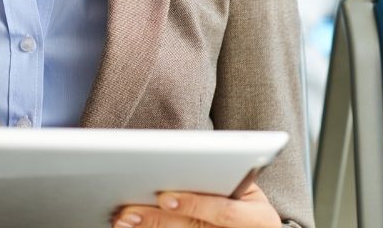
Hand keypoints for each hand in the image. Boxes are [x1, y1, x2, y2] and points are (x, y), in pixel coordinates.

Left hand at [113, 183, 281, 227]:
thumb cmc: (248, 203)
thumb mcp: (248, 191)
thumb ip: (220, 179)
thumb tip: (181, 162)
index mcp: (258, 218)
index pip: (224, 212)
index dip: (194, 205)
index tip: (165, 198)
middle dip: (158, 220)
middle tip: (128, 213)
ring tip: (123, 222)